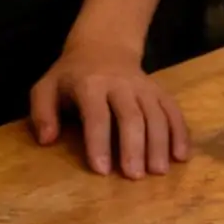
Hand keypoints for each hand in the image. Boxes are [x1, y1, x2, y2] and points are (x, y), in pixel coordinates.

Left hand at [30, 38, 190, 178]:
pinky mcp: (160, 91)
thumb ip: (42, 112)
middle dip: (133, 146)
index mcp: (89, 84)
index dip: (99, 142)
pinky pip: (174, 111)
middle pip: (131, 116)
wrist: (103, 47)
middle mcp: (120, 84)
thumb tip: (46, 139)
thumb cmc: (71, 76)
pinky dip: (180, 133)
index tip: (101, 170)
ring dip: (159, 143)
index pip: (96, 114)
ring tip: (158, 171)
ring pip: (156, 114)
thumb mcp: (47, 87)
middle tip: (134, 176)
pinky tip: (181, 156)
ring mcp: (143, 87)